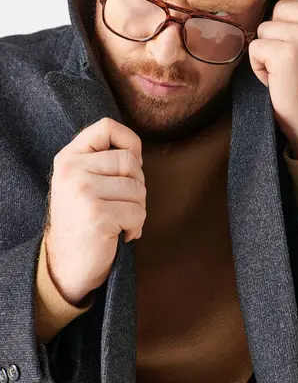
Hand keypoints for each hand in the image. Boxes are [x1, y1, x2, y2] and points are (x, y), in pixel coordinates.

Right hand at [45, 118, 145, 304]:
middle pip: (129, 160)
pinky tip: (121, 234)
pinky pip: (137, 212)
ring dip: (138, 209)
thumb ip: (102, 160)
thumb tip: (136, 151)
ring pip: (137, 188)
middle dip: (138, 184)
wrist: (66, 265)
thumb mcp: (82, 180)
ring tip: (121, 221)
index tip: (131, 164)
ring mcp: (83, 191)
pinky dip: (136, 226)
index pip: (106, 126)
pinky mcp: (97, 214)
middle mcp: (71, 170)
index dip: (129, 141)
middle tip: (126, 203)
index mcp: (68, 157)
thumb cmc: (83, 219)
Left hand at [249, 0, 297, 158]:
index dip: (288, 17)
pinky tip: (277, 79)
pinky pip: (254, 47)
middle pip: (278, 8)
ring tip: (285, 71)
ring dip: (267, 52)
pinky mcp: (286, 53)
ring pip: (264, 28)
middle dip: (276, 33)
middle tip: (292, 60)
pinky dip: (258, 66)